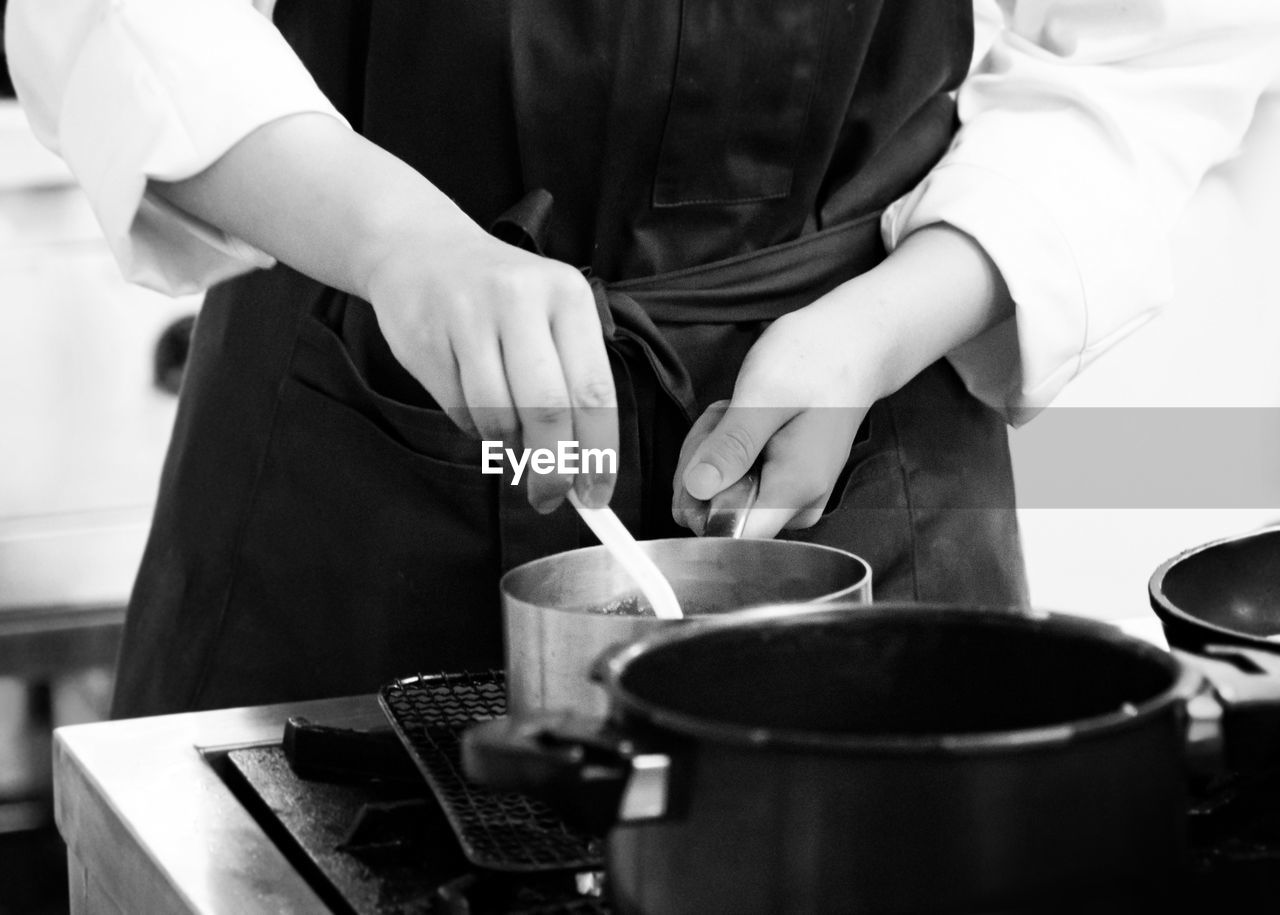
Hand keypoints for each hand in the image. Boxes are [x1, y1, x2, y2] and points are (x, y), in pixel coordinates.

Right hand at [365, 225, 616, 512]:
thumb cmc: (503, 297)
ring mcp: (467, 316)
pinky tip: (474, 404)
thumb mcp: (551, 317)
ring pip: (497, 416)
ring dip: (507, 447)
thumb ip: (572, 383)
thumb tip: (585, 471)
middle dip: (552, 467)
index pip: (594, 390)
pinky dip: (473, 426)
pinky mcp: (426, 336)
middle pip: (547, 409)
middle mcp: (520, 299)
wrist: (422, 250)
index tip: (596, 495)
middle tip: (548, 497)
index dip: (599, 452)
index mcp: (567, 296)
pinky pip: (458, 410)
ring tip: (510, 441)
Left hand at [672, 298, 873, 538]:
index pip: (730, 536)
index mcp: (796, 489)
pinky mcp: (782, 487)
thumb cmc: (816, 362)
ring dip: (713, 450)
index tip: (707, 455)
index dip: (699, 503)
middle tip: (727, 417)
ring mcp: (790, 498)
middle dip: (703, 463)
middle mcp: (797, 505)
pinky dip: (725, 449)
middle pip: (716, 514)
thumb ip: (732, 446)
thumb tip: (697, 490)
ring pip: (718, 496)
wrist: (852, 346)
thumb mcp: (764, 395)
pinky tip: (744, 420)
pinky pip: (732, 483)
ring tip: (739, 412)